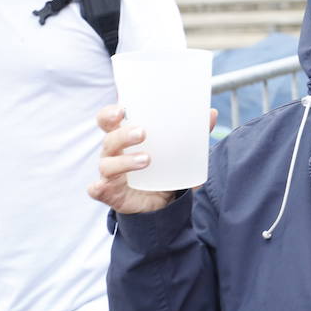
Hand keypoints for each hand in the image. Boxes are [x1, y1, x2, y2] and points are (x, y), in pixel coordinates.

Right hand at [87, 104, 217, 213]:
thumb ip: (193, 133)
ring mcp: (109, 173)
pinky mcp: (109, 193)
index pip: (108, 120)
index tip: (122, 109)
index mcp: (123, 137)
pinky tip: (103, 186)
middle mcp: (113, 153)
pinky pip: (98, 189)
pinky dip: (99, 187)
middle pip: (109, 139)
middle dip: (122, 134)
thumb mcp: (176, 150)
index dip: (110, 113)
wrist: (158, 202)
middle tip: (143, 133)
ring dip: (125, 161)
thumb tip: (212, 113)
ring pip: (107, 164)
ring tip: (147, 160)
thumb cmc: (161, 167)